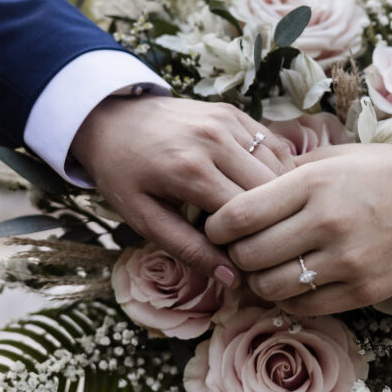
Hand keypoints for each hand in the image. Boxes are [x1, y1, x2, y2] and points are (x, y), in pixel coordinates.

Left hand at [71, 96, 292, 287]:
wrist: (111, 119)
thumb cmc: (124, 174)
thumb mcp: (144, 218)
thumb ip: (188, 248)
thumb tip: (232, 279)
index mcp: (190, 171)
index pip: (245, 216)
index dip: (252, 243)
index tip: (248, 259)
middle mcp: (214, 140)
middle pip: (270, 191)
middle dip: (271, 221)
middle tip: (261, 241)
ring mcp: (227, 121)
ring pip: (279, 167)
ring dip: (280, 196)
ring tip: (266, 219)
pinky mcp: (234, 112)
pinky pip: (273, 145)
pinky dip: (278, 171)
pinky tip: (267, 191)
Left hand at [205, 144, 391, 313]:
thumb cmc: (391, 172)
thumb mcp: (338, 157)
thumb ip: (290, 170)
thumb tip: (245, 184)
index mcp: (313, 183)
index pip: (237, 215)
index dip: (216, 226)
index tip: (217, 227)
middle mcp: (325, 223)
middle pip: (248, 255)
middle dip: (235, 255)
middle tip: (240, 250)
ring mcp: (346, 262)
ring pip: (270, 287)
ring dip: (259, 281)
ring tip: (266, 268)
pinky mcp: (363, 291)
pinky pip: (304, 307)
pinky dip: (289, 299)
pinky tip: (295, 283)